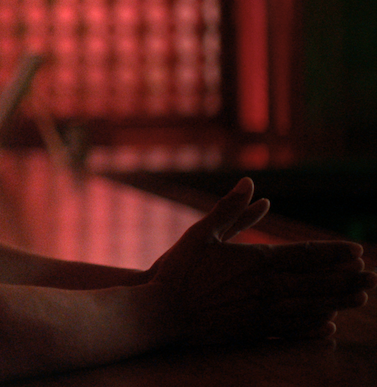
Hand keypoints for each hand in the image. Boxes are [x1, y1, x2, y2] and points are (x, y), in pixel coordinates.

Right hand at [146, 177, 375, 344]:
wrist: (160, 311)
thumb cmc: (178, 270)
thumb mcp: (201, 233)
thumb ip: (230, 209)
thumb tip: (251, 184)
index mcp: (257, 261)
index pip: (307, 255)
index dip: (334, 253)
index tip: (356, 251)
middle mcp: (267, 288)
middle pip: (317, 283)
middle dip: (348, 278)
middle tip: (373, 277)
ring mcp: (263, 312)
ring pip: (311, 307)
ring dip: (338, 302)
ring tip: (359, 298)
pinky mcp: (254, 331)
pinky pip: (293, 330)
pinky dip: (314, 327)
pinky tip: (327, 326)